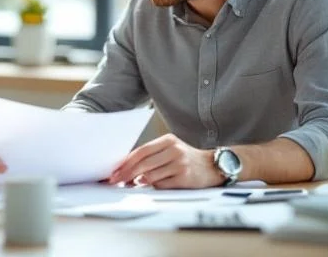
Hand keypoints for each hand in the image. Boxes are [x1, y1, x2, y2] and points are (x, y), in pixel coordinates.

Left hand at [108, 134, 224, 188]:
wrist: (212, 165)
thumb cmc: (186, 158)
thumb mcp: (170, 149)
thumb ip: (151, 155)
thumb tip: (127, 167)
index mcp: (168, 140)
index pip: (141, 151)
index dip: (126, 162)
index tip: (115, 170)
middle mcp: (174, 150)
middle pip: (143, 163)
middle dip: (126, 173)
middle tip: (116, 180)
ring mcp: (180, 164)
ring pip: (150, 175)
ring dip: (138, 181)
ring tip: (131, 183)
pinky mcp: (184, 178)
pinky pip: (161, 184)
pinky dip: (153, 186)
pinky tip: (149, 185)